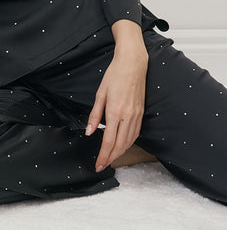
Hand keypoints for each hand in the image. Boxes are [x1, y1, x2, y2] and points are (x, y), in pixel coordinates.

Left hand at [85, 38, 148, 171]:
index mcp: (115, 111)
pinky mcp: (141, 113)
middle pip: (120, 145)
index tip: (98, 165)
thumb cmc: (115, 75)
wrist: (133, 64)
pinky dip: (129, 143)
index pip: (109, 140)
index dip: (103, 155)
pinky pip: (136, 133)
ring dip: (120, 152)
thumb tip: (89, 132)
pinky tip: (122, 145)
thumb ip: (94, 115)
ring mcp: (136, 115)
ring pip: (129, 141)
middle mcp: (128, 116)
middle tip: (103, 166)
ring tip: (111, 159)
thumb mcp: (100, 94)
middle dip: (111, 158)